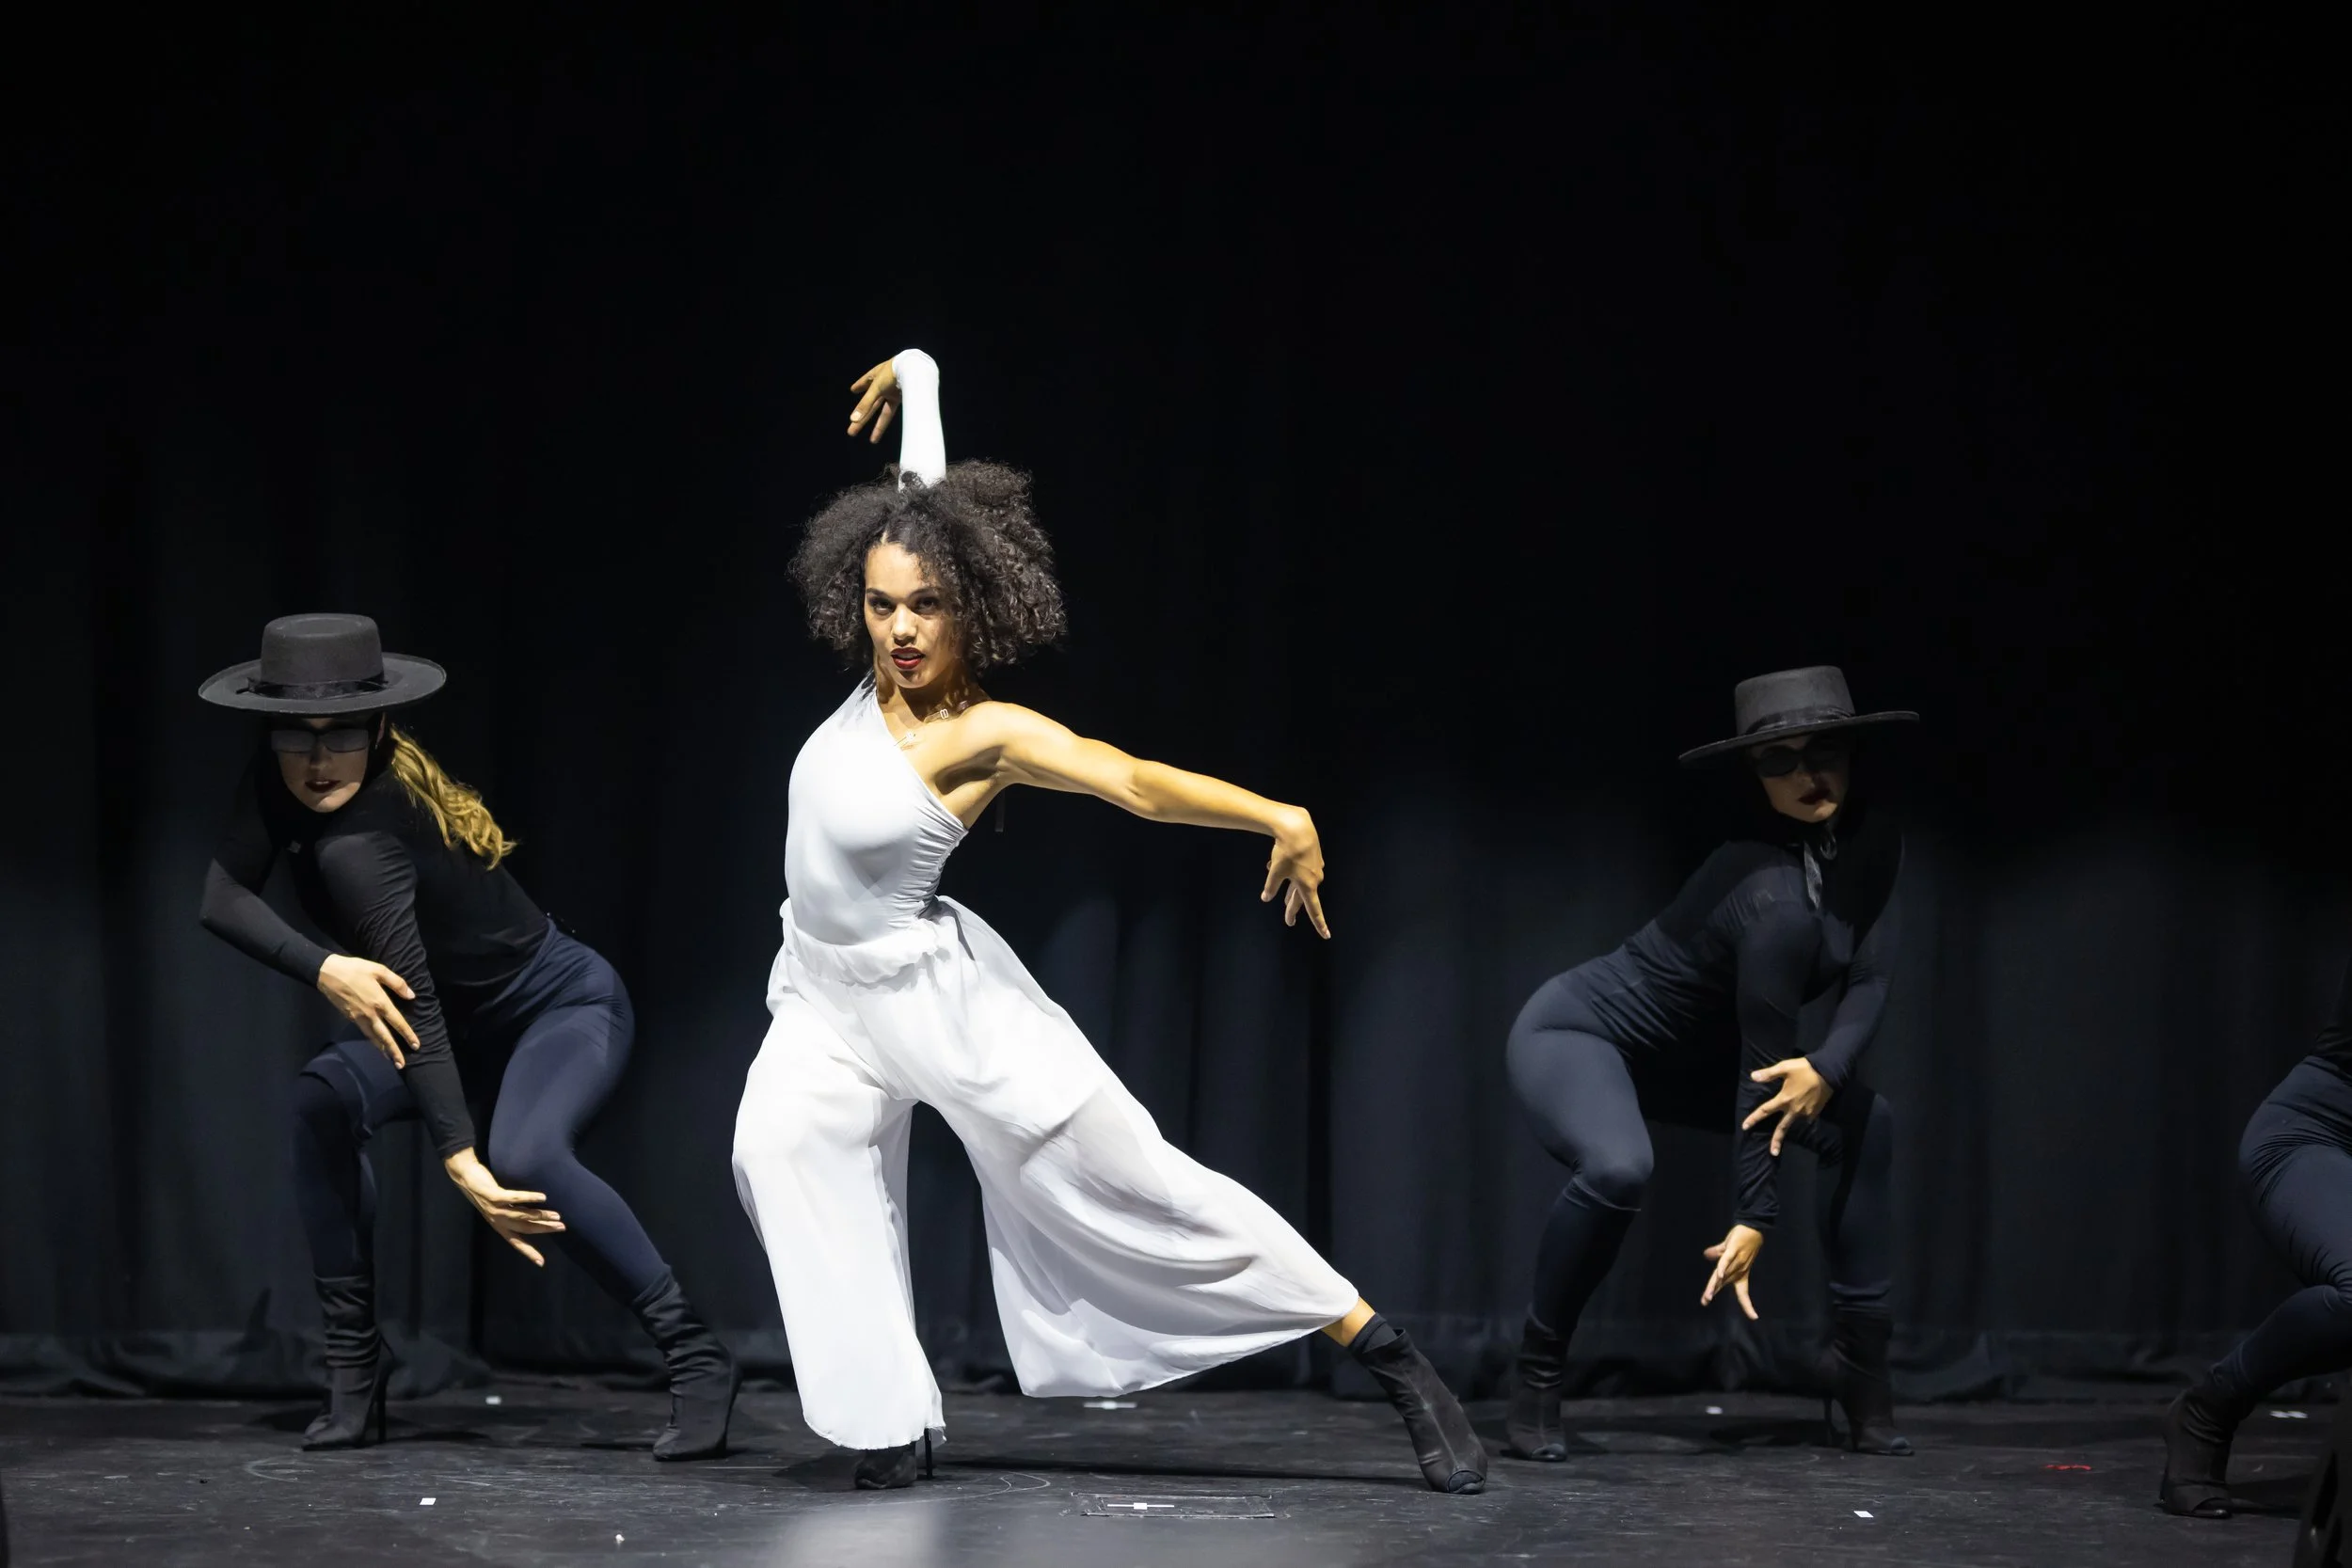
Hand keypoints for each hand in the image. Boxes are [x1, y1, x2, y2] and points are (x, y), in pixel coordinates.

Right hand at [316, 954, 419, 1067]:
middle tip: (402, 1065)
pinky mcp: (349, 1018)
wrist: (327, 973)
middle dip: (394, 1051)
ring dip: (382, 1050)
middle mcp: (370, 1014)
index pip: (397, 1022)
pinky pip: (364, 1032)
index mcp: (380, 1002)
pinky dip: (372, 1041)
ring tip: (391, 1060)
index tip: (416, 1045)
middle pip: (384, 1036)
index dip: (407, 1034)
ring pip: (373, 1037)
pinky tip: (377, 1045)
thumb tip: (412, 995)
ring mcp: (358, 1018)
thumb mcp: (379, 970)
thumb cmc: (355, 969)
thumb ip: (397, 983)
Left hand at [443, 1148, 563, 1266]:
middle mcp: (497, 1220)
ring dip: (541, 1216)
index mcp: (498, 1225)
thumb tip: (532, 1215)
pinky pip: (514, 1198)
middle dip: (544, 1229)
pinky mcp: (494, 1195)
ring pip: (522, 1215)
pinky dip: (529, 1198)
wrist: (464, 1177)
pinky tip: (543, 1197)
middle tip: (562, 1227)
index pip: (516, 1242)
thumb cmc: (484, 1191)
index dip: (528, 1252)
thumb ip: (511, 1211)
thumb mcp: (497, 1206)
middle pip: (524, 1227)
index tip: (541, 1262)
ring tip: (557, 1215)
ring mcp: (495, 1209)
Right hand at [847, 359, 899, 442]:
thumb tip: (853, 420)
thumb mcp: (876, 388)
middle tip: (851, 432)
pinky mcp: (903, 400)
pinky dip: (887, 424)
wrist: (916, 370)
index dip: (859, 386)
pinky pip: (893, 414)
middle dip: (862, 418)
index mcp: (875, 376)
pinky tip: (884, 433)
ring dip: (877, 426)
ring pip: (882, 412)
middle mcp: (884, 385)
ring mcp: (894, 393)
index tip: (853, 389)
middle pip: (870, 405)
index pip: (865, 382)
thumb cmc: (893, 374)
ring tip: (872, 441)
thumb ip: (865, 404)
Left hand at [1259, 807, 1330, 938]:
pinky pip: (1300, 870)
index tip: (1326, 935)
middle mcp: (1314, 879)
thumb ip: (1271, 887)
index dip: (1319, 924)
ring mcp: (1315, 867)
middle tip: (1288, 920)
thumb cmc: (1287, 853)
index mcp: (1308, 886)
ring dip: (1290, 891)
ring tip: (1283, 900)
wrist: (1297, 828)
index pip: (1314, 910)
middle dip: (1293, 908)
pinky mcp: (1313, 856)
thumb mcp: (1275, 872)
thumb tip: (1266, 898)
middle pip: (1303, 898)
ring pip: (1301, 883)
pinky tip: (1275, 866)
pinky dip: (1289, 873)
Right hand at [1700, 1224, 1764, 1319]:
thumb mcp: (1728, 1249)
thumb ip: (1717, 1254)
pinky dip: (1722, 1267)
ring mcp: (1736, 1259)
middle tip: (1705, 1302)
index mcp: (1740, 1273)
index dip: (1747, 1305)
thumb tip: (1705, 1255)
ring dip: (1715, 1285)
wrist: (1752, 1226)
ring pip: (1723, 1275)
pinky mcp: (1734, 1249)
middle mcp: (1739, 1269)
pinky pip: (1726, 1260)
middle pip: (1724, 1284)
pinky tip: (1718, 1274)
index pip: (1743, 1293)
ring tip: (1707, 1295)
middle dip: (1715, 1293)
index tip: (1754, 1318)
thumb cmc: (1742, 1239)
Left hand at [1743, 1057, 1830, 1155]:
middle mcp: (1794, 1110)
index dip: (1754, 1118)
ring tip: (1786, 1136)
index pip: (1765, 1111)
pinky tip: (1801, 1115)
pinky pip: (1805, 1118)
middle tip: (1773, 1153)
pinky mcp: (1815, 1113)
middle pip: (1782, 1128)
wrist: (1828, 1072)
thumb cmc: (1804, 1069)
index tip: (1745, 1127)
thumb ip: (1768, 1074)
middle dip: (1777, 1141)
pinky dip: (1802, 1118)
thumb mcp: (1784, 1068)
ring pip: (1795, 1123)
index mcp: (1784, 1099)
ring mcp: (1806, 1113)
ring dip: (1790, 1129)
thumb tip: (1752, 1077)